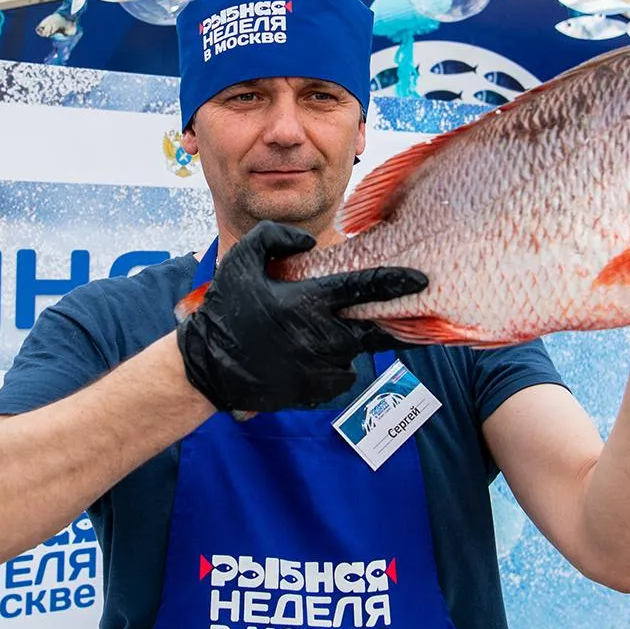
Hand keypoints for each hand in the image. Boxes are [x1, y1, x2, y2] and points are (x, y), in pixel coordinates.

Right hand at [177, 220, 427, 412]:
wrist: (208, 369)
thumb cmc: (225, 312)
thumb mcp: (240, 261)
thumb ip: (274, 237)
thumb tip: (309, 241)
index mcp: (309, 301)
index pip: (365, 287)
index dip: (396, 282)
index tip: (421, 279)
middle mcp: (322, 336)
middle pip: (370, 326)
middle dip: (374, 318)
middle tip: (371, 314)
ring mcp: (322, 367)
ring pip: (355, 351)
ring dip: (346, 341)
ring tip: (313, 336)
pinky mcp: (317, 390)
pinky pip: (343, 375)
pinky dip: (335, 365)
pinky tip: (308, 357)